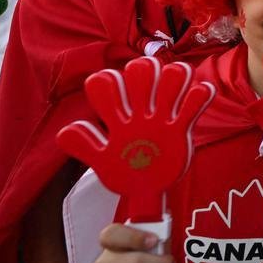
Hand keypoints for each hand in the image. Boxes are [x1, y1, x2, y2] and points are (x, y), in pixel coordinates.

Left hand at [57, 57, 214, 221]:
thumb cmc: (123, 172)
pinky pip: (193, 103)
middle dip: (144, 71)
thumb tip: (63, 132)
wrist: (146, 191)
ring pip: (170, 79)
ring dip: (175, 78)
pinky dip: (199, 95)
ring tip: (176, 90)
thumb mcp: (101, 162)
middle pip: (141, 71)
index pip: (108, 83)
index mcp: (117, 117)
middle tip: (146, 92)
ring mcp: (162, 117)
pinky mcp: (181, 128)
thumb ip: (85, 146)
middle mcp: (140, 111)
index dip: (108, 81)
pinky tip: (200, 94)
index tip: (111, 98)